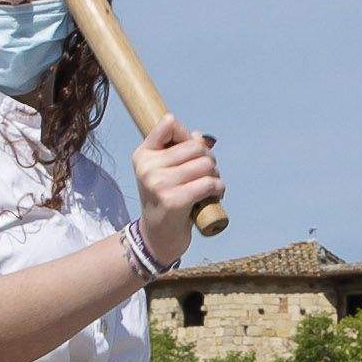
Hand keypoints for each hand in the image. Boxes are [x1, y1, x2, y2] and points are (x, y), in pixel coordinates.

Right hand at [131, 120, 222, 268]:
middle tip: (207, 174)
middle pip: (195, 146)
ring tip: (210, 186)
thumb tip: (198, 136)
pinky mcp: (174, 200)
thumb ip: (177, 149)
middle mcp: (148, 167)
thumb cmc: (165, 199)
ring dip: (215, 175)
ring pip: (206, 164)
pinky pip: (209, 184)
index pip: (169, 124)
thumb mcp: (163, 171)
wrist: (158, 236)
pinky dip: (218, 188)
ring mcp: (159, 184)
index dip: (188, 135)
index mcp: (143, 155)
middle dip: (208, 158)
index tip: (191, 152)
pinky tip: (215, 195)